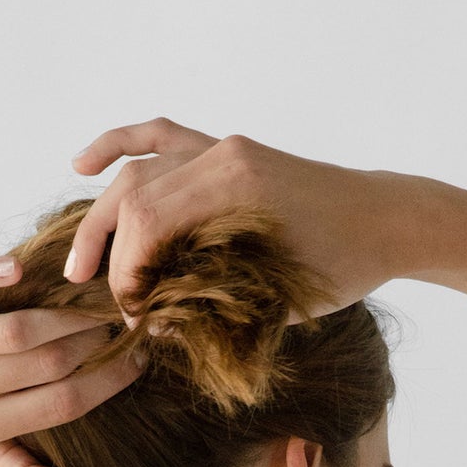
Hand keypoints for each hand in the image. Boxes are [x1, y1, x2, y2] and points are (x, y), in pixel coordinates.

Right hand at [64, 118, 412, 327]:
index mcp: (237, 190)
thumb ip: (217, 309)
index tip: (133, 317)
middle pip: (134, 195)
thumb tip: (159, 329)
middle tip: (101, 300)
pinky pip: (162, 137)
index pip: (149, 224)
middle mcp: (224, 158)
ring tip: (81, 261)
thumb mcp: (281, 302)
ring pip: (139, 169)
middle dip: (109, 252)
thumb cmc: (344, 268)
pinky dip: (120, 144)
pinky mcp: (227, 150)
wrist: (386, 220)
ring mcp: (223, 148)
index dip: (127, 274)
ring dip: (103, 213)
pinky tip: (82, 164)